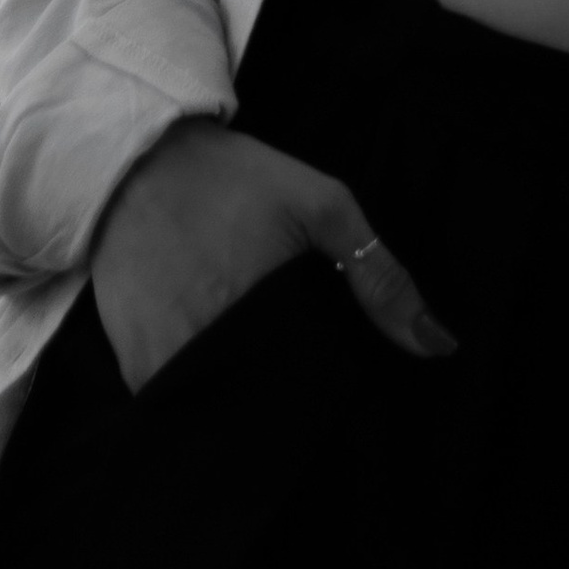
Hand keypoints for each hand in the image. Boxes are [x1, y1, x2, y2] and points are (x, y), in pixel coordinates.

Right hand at [87, 117, 456, 391]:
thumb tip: (438, 345)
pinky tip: (213, 350)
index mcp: (257, 322)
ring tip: (254, 358)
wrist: (137, 157)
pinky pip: (173, 396)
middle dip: (279, 401)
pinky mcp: (130, 361)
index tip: (328, 381)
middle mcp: (203, 355)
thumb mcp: (322, 207)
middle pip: (257, 411)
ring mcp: (160, 363)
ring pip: (214, 407)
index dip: (320, 398)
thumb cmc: (237, 178)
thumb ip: (379, 278)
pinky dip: (196, 384)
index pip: (302, 401)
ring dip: (236, 394)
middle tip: (290, 362)